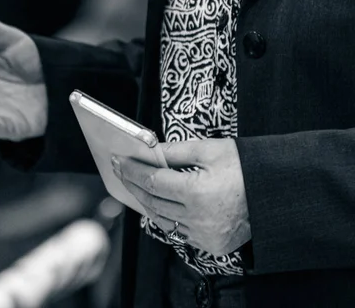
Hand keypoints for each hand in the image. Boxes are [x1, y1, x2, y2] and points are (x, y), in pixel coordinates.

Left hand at [113, 139, 250, 255]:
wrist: (276, 193)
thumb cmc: (244, 166)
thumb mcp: (209, 150)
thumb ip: (175, 151)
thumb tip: (149, 150)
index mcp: (197, 192)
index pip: (152, 181)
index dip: (132, 170)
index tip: (119, 160)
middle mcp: (198, 218)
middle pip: (152, 202)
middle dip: (133, 184)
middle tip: (120, 170)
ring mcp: (205, 235)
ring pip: (162, 220)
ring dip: (145, 202)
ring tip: (133, 185)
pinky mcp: (212, 245)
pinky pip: (179, 232)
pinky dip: (165, 217)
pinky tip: (156, 204)